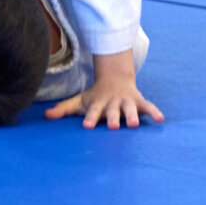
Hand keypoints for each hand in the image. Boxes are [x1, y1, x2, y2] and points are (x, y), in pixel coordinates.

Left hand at [47, 67, 162, 129]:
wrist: (115, 78)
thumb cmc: (96, 96)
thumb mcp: (79, 101)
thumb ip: (63, 109)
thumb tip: (45, 115)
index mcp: (98, 104)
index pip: (93, 111)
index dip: (90, 118)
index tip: (87, 126)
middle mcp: (113, 103)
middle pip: (113, 111)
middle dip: (113, 118)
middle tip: (112, 126)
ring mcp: (126, 102)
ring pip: (130, 109)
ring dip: (132, 116)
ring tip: (134, 125)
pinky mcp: (139, 101)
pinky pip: (148, 107)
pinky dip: (154, 112)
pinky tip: (161, 119)